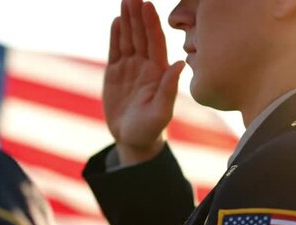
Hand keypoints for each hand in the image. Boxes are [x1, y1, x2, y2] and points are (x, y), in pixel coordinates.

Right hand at [103, 0, 184, 164]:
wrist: (133, 139)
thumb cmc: (150, 129)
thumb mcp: (161, 111)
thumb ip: (169, 88)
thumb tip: (180, 63)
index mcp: (158, 71)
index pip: (154, 42)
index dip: (150, 23)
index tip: (147, 5)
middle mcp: (145, 66)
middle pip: (141, 35)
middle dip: (137, 15)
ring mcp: (130, 68)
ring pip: (128, 39)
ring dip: (127, 21)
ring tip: (125, 1)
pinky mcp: (115, 74)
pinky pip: (116, 51)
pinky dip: (116, 36)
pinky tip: (116, 21)